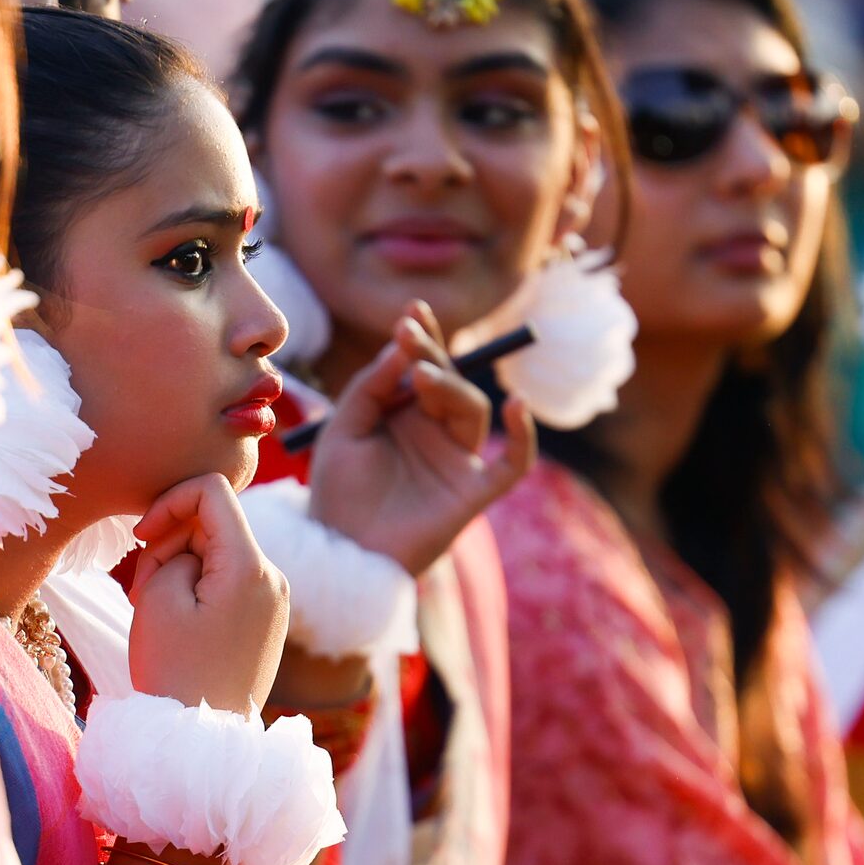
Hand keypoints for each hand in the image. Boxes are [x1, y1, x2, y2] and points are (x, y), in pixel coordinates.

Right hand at [128, 475, 288, 715]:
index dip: (169, 502)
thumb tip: (193, 546)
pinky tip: (178, 621)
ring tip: (155, 610)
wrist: (200, 738)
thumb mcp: (157, 595)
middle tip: (140, 588)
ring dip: (181, 566)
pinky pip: (230, 579)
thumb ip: (174, 548)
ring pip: (220, 551)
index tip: (141, 536)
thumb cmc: (173, 670)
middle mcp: (274, 576)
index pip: (212, 491)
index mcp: (250, 566)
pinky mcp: (268, 619)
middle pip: (214, 522)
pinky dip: (200, 586)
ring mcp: (276, 599)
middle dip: (170, 542)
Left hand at [303, 308, 535, 576]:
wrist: (341, 552)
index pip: (423, 366)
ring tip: (422, 375)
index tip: (411, 311)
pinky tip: (519, 407)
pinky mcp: (473, 492)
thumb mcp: (342, 429)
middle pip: (450, 382)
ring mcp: (457, 460)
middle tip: (410, 335)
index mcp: (406, 415)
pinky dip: (525, 436)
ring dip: (451, 387)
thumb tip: (402, 346)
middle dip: (431, 355)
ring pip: (473, 410)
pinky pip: (514, 463)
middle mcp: (436, 432)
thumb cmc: (338, 493)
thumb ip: (369, 387)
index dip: (423, 339)